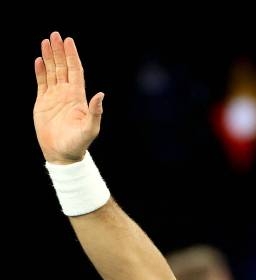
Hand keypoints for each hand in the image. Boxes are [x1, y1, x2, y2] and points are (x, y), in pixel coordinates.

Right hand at [33, 31, 102, 164]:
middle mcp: (67, 93)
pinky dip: (40, 71)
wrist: (62, 154)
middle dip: (59, 51)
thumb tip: (101, 94)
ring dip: (49, 57)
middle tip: (56, 35)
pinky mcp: (43, 102)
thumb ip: (96, 111)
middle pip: (63, 67)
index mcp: (78, 97)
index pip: (75, 71)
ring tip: (46, 42)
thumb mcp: (91, 128)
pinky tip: (39, 60)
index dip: (72, 56)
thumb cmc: (79, 143)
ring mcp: (54, 97)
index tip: (69, 41)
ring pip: (52, 72)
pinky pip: (41, 82)